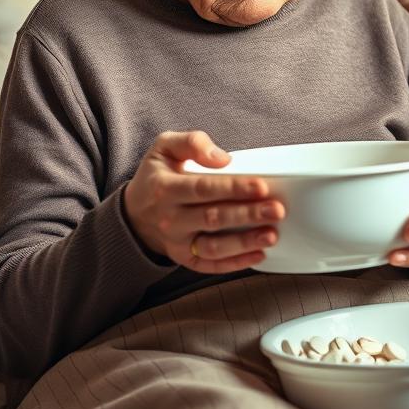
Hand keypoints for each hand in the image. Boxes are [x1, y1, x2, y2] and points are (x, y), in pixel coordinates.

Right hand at [124, 130, 284, 272]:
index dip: (234, 188)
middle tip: (276, 210)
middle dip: (248, 214)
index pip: (204, 189)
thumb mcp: (164, 147)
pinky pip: (209, 265)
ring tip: (271, 235)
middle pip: (213, 218)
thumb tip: (222, 158)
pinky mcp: (184, 258)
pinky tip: (258, 255)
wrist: (133, 212)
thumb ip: (192, 142)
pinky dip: (234, 264)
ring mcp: (177, 242)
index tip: (261, 186)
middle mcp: (170, 218)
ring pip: (213, 246)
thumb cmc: (156, 175)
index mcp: (165, 188)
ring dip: (244, 242)